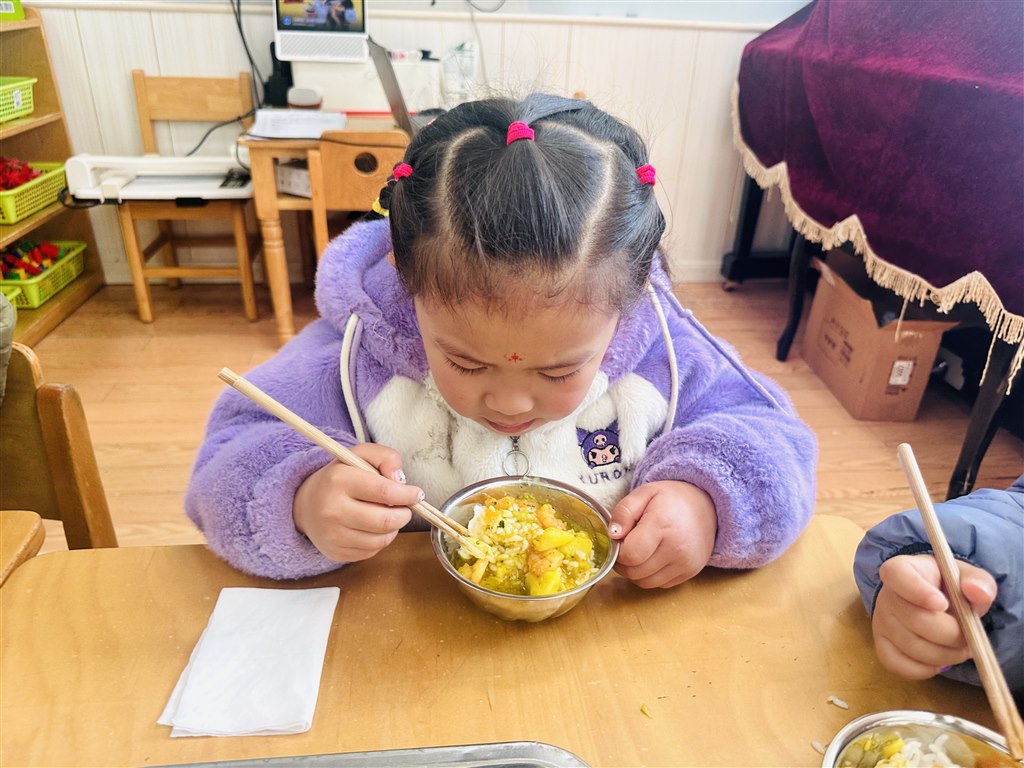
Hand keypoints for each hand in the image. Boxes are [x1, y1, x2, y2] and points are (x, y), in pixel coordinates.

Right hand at [292, 443, 421, 562]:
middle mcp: (332, 510)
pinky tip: (374, 527)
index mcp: (338, 480)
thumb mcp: (360, 456)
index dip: (406, 495)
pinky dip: (380, 540)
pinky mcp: (336, 552)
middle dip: (404, 514)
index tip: (417, 494)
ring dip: (394, 528)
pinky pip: (372, 551)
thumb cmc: (340, 477)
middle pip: (385, 520)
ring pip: (381, 539)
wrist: (307, 504)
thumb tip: (401, 480)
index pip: (383, 491)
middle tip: (405, 508)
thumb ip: (385, 457)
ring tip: (388, 515)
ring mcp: (333, 535)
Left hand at [608, 480, 717, 588]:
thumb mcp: (644, 493)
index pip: (630, 555)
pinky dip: (650, 575)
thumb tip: (613, 535)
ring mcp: (686, 564)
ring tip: (639, 551)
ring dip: (635, 571)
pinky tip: (653, 557)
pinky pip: (659, 584)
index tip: (620, 539)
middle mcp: (677, 549)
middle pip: (634, 572)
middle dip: (623, 562)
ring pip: (645, 583)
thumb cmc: (672, 498)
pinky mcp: (690, 573)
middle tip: (627, 545)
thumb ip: (624, 511)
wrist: (708, 506)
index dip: (618, 550)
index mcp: (663, 525)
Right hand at [872, 554, 996, 678]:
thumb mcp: (967, 578)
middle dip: (952, 634)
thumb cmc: (948, 588)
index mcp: (901, 570)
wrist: (932, 602)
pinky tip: (939, 660)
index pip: (898, 576)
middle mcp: (885, 596)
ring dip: (946, 655)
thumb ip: (978, 581)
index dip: (919, 592)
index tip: (943, 603)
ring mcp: (881, 623)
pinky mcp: (882, 646)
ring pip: (913, 648)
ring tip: (960, 648)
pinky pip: (901, 665)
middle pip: (915, 620)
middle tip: (969, 636)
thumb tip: (978, 592)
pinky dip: (926, 669)